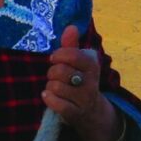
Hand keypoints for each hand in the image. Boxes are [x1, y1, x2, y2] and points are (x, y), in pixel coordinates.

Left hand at [43, 24, 119, 140]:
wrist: (91, 111)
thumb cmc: (79, 81)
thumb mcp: (79, 63)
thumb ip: (72, 46)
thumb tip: (71, 27)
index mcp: (92, 66)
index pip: (73, 55)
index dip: (59, 55)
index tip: (55, 58)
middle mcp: (91, 82)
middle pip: (60, 71)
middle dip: (52, 72)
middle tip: (54, 76)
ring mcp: (84, 99)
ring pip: (56, 87)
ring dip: (50, 86)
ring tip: (54, 87)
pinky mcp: (75, 113)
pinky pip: (57, 104)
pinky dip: (49, 99)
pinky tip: (48, 96)